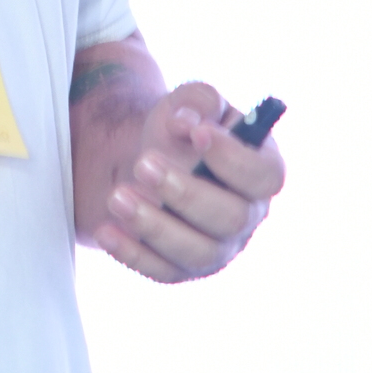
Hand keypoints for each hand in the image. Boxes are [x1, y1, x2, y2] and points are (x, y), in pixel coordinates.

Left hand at [95, 81, 284, 283]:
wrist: (149, 158)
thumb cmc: (182, 130)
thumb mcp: (191, 103)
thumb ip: (198, 102)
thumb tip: (185, 124)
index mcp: (261, 172)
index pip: (265, 176)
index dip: (234, 158)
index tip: (198, 134)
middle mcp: (246, 216)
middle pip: (230, 218)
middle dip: (185, 192)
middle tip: (143, 164)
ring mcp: (217, 248)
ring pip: (197, 251)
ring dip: (155, 226)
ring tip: (117, 196)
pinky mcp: (182, 268)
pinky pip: (162, 271)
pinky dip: (132, 253)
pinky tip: (106, 231)